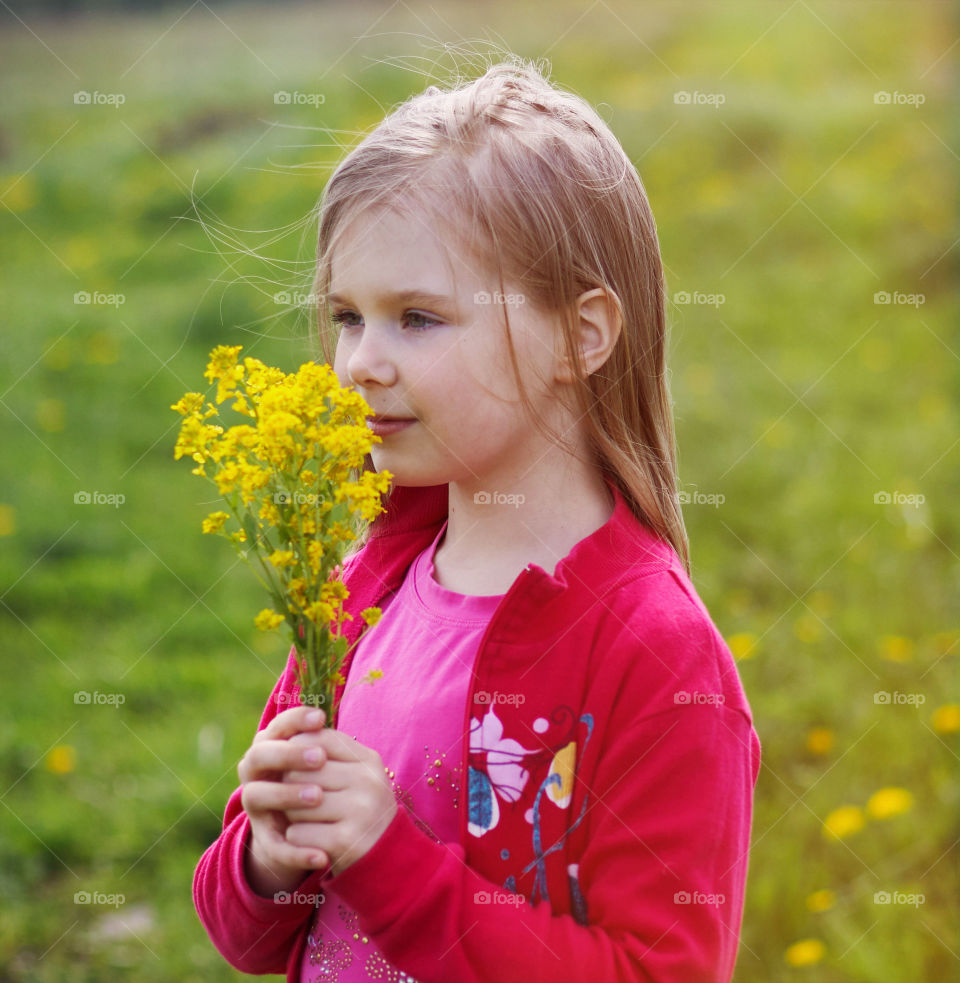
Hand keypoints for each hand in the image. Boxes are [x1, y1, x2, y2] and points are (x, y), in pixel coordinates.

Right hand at [237, 705, 330, 895]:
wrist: (306, 828)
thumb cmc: (317, 778)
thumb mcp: (321, 760)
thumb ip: (323, 741)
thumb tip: (328, 721)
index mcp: (270, 746)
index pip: (276, 726)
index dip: (295, 719)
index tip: (321, 718)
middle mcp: (256, 773)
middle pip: (259, 756)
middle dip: (288, 754)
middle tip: (320, 757)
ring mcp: (256, 806)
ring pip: (256, 796)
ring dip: (286, 794)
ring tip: (318, 797)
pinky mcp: (265, 839)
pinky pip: (275, 846)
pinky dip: (297, 852)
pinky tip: (322, 857)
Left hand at [283, 729, 397, 876]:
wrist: (386, 858)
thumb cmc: (360, 809)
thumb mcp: (356, 776)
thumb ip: (329, 753)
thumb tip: (290, 735)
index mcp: (369, 761)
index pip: (319, 740)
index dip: (296, 751)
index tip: (293, 766)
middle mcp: (368, 781)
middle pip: (300, 772)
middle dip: (290, 788)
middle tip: (300, 800)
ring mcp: (360, 811)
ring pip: (295, 804)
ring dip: (292, 815)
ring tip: (309, 820)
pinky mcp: (346, 840)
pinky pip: (297, 833)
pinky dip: (296, 838)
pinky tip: (311, 840)